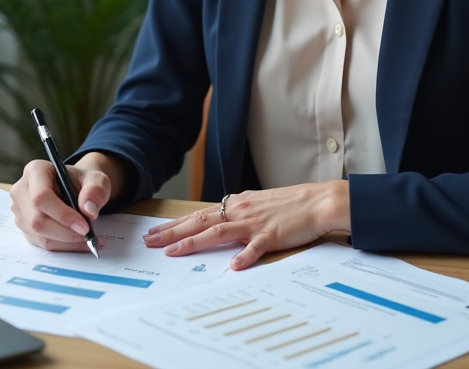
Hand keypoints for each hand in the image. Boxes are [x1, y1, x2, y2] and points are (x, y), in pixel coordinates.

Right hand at [9, 152, 122, 251]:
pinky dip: (62, 246)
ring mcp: (20, 210)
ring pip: (39, 235)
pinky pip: (41, 242)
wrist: (75, 188)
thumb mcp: (96, 179)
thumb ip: (96, 190)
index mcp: (35, 170)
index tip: (84, 226)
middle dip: (65, 233)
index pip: (41, 197)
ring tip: (89, 239)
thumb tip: (89, 211)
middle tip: (88, 235)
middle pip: (37, 220)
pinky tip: (78, 242)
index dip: (63, 215)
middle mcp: (21, 189)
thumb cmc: (82, 182)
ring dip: (66, 242)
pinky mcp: (24, 226)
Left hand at [142, 180, 349, 269]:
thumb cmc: (291, 204)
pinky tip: (232, 266)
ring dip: (193, 242)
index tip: (155, 232)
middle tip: (150, 241)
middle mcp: (240, 211)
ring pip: (218, 232)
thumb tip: (221, 222)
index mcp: (236, 204)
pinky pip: (255, 248)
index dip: (175, 224)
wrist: (319, 200)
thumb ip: (239, 214)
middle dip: (172, 232)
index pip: (199, 215)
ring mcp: (255, 223)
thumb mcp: (259, 204)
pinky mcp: (272, 235)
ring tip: (173, 252)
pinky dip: (243, 257)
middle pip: (199, 222)